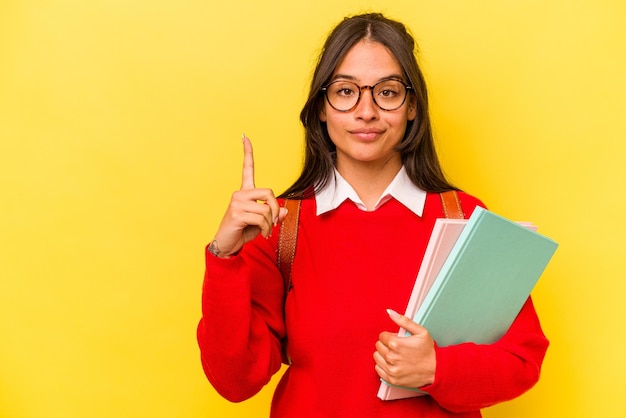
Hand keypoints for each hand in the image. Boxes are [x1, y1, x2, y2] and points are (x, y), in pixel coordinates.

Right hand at [210, 135, 287, 256]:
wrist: (227, 244)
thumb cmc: (243, 231)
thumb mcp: (262, 222)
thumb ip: (273, 215)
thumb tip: (284, 211)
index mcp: (245, 193)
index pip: (247, 169)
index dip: (247, 153)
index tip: (245, 137)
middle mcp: (239, 194)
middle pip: (269, 193)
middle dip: (276, 209)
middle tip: (275, 222)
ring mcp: (237, 203)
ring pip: (267, 210)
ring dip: (271, 224)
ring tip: (266, 232)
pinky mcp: (237, 214)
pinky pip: (261, 219)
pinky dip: (266, 229)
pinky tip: (262, 234)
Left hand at [374, 309, 435, 388]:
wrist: (437, 371)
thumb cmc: (429, 351)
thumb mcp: (421, 331)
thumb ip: (403, 320)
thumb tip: (390, 312)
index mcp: (396, 344)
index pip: (382, 336)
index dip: (390, 336)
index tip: (398, 340)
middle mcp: (391, 357)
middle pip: (378, 346)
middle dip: (386, 345)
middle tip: (398, 347)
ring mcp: (391, 369)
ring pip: (377, 357)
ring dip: (383, 355)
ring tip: (395, 355)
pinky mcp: (392, 379)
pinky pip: (378, 369)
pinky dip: (383, 366)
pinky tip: (393, 364)